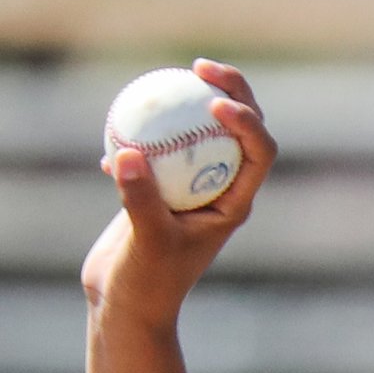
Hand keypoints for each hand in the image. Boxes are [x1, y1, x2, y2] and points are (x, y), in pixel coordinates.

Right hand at [82, 59, 279, 331]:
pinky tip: (114, 130)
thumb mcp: (146, 242)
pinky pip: (156, 148)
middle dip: (231, 91)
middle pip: (239, 130)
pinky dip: (142, 134)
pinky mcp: (159, 188)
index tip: (213, 104)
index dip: (247, 120)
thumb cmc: (148, 283)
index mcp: (234, 203)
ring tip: (166, 77)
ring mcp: (189, 187)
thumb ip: (140, 199)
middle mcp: (219, 190)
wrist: (125, 305)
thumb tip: (128, 153)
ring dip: (187, 102)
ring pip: (197, 133)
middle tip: (199, 67)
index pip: (259, 152)